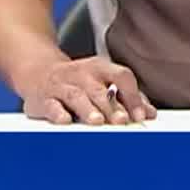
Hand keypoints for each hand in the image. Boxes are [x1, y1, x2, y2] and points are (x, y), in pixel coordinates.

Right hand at [20, 57, 155, 125]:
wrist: (40, 72)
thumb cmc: (80, 82)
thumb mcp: (103, 83)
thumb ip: (126, 98)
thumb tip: (150, 114)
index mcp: (102, 68)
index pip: (122, 77)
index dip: (133, 96)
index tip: (141, 115)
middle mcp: (83, 74)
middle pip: (100, 90)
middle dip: (111, 106)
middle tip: (121, 122)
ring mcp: (62, 85)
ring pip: (76, 96)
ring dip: (88, 109)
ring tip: (97, 122)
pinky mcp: (44, 98)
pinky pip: (51, 105)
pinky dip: (58, 113)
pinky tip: (65, 121)